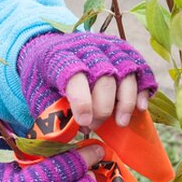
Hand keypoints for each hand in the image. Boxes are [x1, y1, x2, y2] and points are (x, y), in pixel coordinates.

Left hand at [18, 31, 157, 130]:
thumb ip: (52, 113)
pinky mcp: (125, 53)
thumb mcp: (38, 95)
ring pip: (126, 73)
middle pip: (105, 77)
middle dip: (102, 107)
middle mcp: (88, 48)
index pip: (75, 76)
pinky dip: (143, 89)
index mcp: (61, 57)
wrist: (49, 51)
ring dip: (126, 101)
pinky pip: (141, 70)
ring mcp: (109, 48)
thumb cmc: (43, 80)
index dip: (82, 102)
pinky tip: (139, 108)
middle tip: (93, 127)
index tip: (84, 123)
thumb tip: (70, 133)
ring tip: (120, 123)